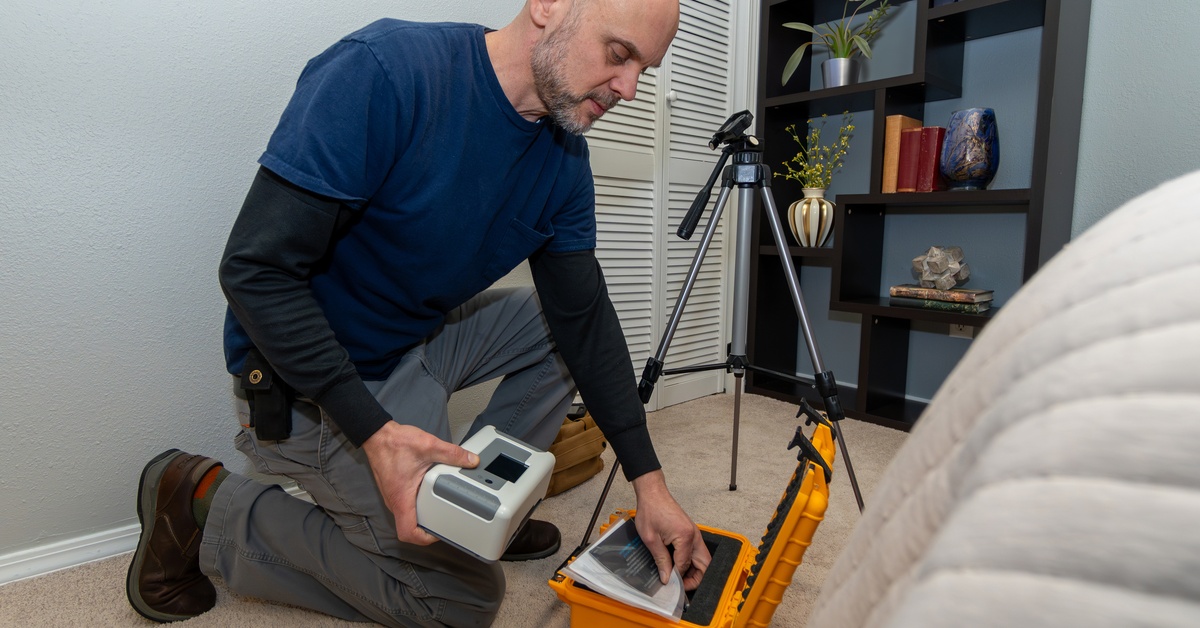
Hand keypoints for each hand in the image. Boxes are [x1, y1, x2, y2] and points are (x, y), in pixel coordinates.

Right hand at [361, 422, 478, 544]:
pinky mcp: (396, 491)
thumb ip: (452, 454)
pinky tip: (431, 497)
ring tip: (441, 512)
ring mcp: (394, 497)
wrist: (377, 435)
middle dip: (428, 530)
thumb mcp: (428, 446)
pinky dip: (419, 508)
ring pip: (408, 518)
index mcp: (401, 499)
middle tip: (446, 523)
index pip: (408, 533)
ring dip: (423, 519)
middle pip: (409, 529)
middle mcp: (395, 502)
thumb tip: (470, 460)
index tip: (439, 533)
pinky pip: (407, 507)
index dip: (425, 539)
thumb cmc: (394, 443)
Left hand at [631, 470, 710, 590]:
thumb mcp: (651, 538)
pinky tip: (677, 565)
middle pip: (704, 564)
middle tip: (681, 586)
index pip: (685, 566)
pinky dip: (690, 561)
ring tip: (678, 577)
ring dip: (694, 570)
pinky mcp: (690, 532)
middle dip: (695, 578)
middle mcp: (694, 535)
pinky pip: (695, 551)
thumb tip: (666, 577)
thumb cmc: (651, 510)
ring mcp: (694, 533)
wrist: (653, 493)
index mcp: (685, 537)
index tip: (668, 583)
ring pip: (702, 559)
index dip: (677, 578)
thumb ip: (661, 559)